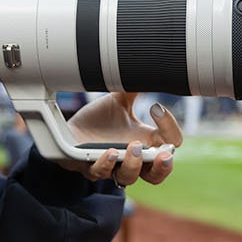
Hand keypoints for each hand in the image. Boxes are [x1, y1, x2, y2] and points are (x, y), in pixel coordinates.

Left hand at [66, 93, 181, 185]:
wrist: (72, 129)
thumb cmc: (100, 120)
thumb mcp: (120, 100)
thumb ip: (135, 86)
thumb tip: (151, 63)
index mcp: (146, 143)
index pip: (169, 143)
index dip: (170, 128)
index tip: (157, 108)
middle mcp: (131, 159)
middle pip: (156, 175)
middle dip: (163, 167)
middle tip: (165, 155)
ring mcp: (110, 165)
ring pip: (128, 177)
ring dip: (134, 164)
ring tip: (134, 146)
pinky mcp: (88, 166)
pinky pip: (99, 172)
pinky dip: (105, 164)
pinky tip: (110, 152)